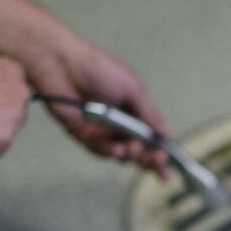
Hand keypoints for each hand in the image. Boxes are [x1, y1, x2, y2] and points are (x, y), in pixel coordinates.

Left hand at [22, 39, 170, 177]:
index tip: (167, 167)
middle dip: (148, 158)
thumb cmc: (98, 68)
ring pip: (120, 154)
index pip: (152, 135)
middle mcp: (119, 122)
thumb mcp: (133, 89)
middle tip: (154, 160)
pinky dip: (109, 152)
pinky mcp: (83, 134)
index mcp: (134, 109)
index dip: (161, 152)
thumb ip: (150, 114)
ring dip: (130, 155)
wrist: (61, 64)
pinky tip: (116, 150)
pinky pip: (99, 150)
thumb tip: (169, 134)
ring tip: (132, 149)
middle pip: (138, 149)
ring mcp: (101, 129)